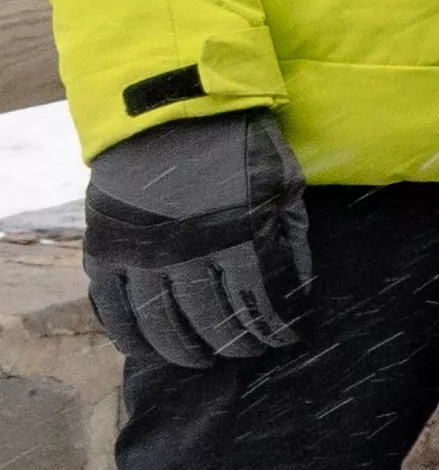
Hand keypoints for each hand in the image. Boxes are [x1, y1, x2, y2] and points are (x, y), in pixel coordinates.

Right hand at [85, 109, 307, 370]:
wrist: (170, 109)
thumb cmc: (238, 145)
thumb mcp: (283, 183)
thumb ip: (291, 237)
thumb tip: (301, 289)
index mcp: (239, 236)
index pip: (260, 304)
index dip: (274, 330)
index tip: (283, 341)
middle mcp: (188, 253)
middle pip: (211, 322)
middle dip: (232, 345)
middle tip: (243, 353)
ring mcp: (141, 254)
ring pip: (160, 324)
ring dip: (181, 351)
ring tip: (200, 360)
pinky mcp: (106, 249)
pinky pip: (112, 307)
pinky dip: (129, 334)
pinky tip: (145, 348)